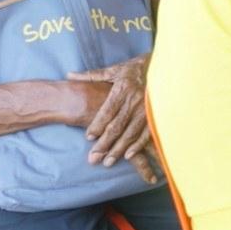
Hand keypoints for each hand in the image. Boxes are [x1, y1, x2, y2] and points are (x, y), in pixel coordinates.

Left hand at [68, 54, 156, 180]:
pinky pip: (145, 134)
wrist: (161, 68)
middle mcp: (135, 100)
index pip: (107, 111)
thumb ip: (91, 76)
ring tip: (107, 162)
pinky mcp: (155, 116)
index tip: (88, 137)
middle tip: (93, 158)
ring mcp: (146, 109)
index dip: (97, 125)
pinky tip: (127, 156)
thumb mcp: (113, 70)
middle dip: (104, 144)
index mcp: (122, 88)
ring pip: (130, 133)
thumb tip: (69, 76)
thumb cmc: (133, 70)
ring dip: (118, 149)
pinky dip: (137, 146)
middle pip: (117, 126)